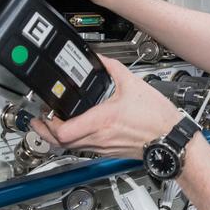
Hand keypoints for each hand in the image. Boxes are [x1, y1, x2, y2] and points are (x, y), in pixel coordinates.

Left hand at [31, 57, 183, 159]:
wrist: (170, 139)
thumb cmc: (157, 118)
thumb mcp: (133, 84)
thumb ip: (112, 68)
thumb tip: (100, 58)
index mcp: (102, 121)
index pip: (64, 132)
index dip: (48, 124)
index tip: (44, 112)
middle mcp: (99, 138)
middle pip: (60, 143)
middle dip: (45, 131)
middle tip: (39, 119)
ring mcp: (102, 147)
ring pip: (70, 148)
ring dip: (58, 137)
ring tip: (52, 124)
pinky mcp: (108, 151)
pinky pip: (83, 148)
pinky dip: (74, 140)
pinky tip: (74, 130)